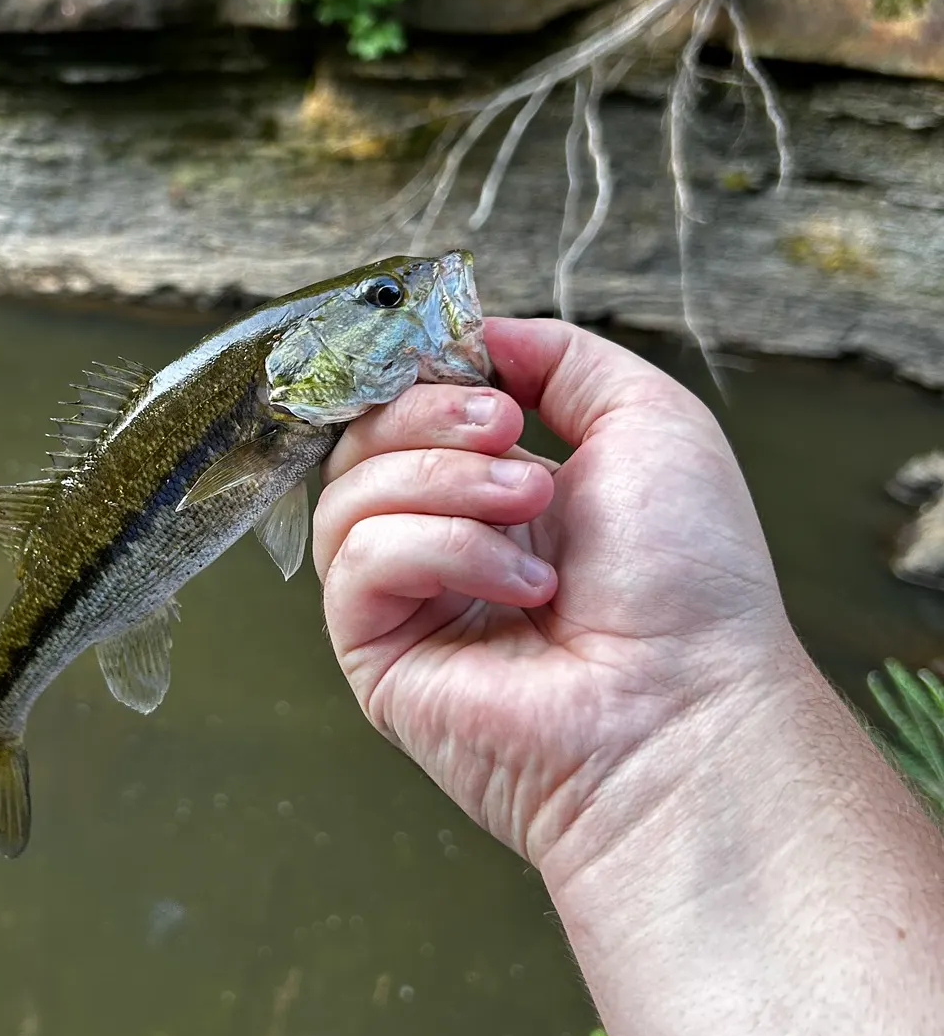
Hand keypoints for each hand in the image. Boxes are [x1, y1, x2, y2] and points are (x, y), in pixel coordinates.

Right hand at [314, 318, 800, 871]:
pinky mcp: (374, 650)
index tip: (481, 372)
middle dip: (433, 418)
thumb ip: (562, 358)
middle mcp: (440, 538)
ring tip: (530, 514)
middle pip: (363, 437)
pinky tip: (518, 587)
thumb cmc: (687, 579)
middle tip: (511, 437)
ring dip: (445, 482)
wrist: (687, 704)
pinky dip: (440, 550)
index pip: (407, 405)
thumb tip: (473, 332)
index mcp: (495, 489)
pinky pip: (359, 560)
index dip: (425, 374)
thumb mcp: (649, 421)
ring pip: (349, 492)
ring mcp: (404, 596)